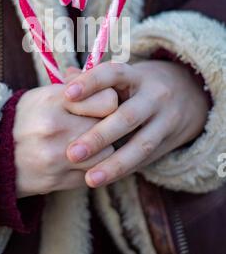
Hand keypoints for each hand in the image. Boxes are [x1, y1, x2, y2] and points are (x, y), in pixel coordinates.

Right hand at [13, 83, 117, 196]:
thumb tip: (105, 79)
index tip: (102, 104)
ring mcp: (56, 157)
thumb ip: (76, 86)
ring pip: (105, 155)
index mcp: (53, 101)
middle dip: (107, 126)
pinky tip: (80, 160)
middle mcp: (55, 128)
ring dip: (102, 150)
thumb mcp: (45, 95)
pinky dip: (91, 168)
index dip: (109, 102)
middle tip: (99, 124)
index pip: (107, 101)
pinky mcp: (57, 181)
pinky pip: (92, 175)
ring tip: (88, 144)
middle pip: (107, 128)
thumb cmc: (25, 118)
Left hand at [64, 60, 209, 187]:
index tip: (67, 95)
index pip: (113, 74)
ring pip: (141, 144)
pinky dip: (123, 170)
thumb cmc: (137, 85)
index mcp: (136, 75)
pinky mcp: (168, 142)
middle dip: (99, 136)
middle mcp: (154, 95)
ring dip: (114, 163)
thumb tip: (65, 78)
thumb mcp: (121, 78)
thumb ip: (93, 80)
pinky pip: (145, 159)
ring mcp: (164, 120)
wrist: (187, 93)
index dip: (91, 83)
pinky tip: (104, 179)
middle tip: (71, 152)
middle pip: (127, 116)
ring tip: (90, 178)